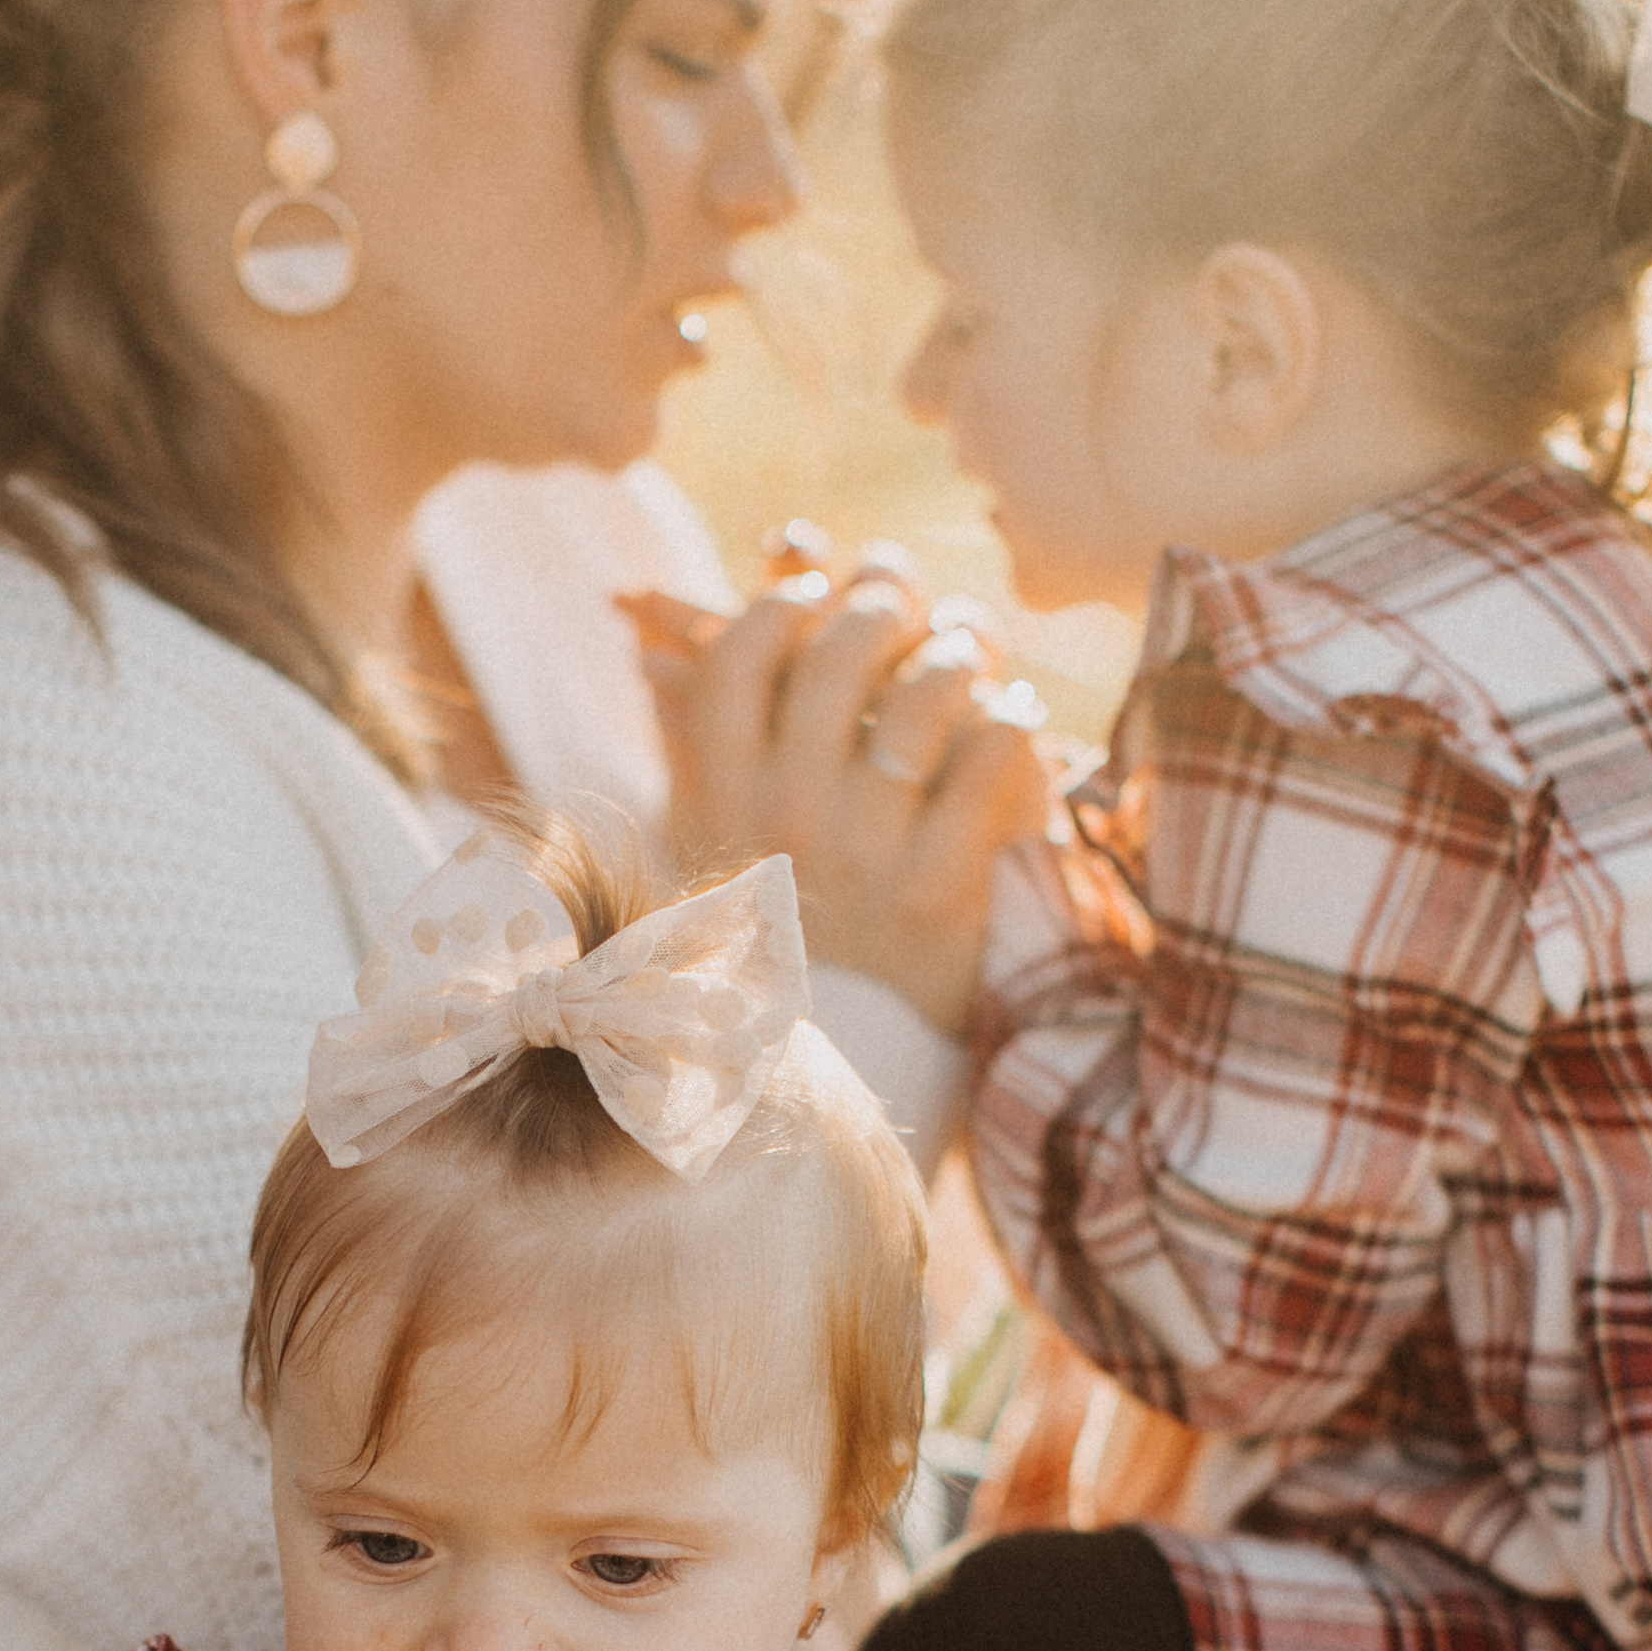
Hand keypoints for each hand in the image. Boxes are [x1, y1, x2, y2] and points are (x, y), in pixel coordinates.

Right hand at [621, 549, 1050, 1040]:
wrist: (859, 1058)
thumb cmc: (795, 928)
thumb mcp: (723, 839)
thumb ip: (698, 728)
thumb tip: (637, 615)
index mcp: (724, 805)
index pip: (737, 659)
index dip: (784, 605)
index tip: (817, 592)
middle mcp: (786, 824)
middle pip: (836, 654)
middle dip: (885, 607)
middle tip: (912, 608)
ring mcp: (865, 857)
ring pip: (923, 692)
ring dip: (959, 652)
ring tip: (969, 656)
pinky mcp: (943, 890)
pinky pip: (991, 753)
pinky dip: (1012, 722)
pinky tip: (1014, 723)